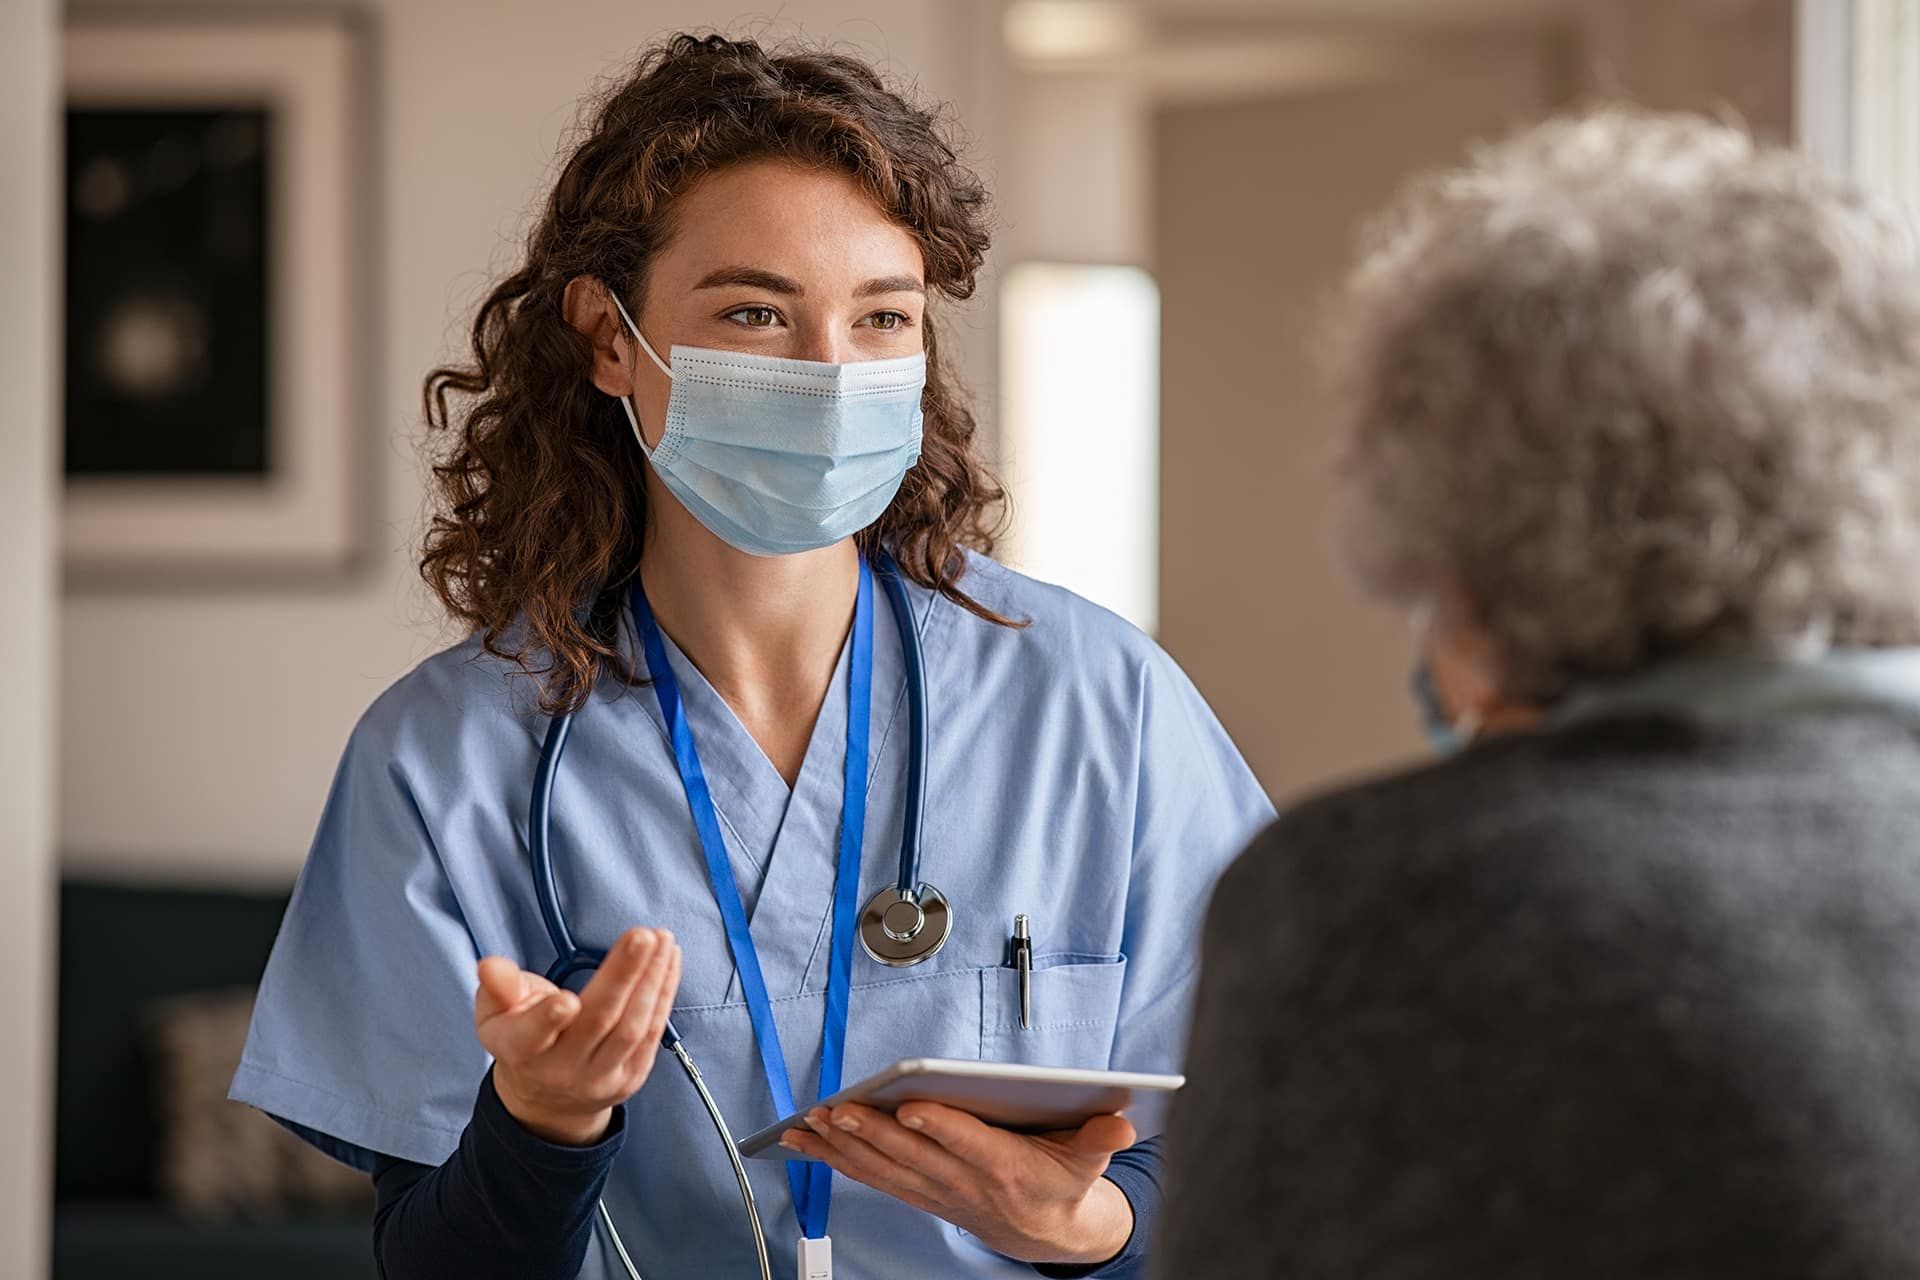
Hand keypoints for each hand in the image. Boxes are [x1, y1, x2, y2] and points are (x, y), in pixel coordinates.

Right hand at [473, 927, 682, 1146]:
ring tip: (662, 940)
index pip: (533, 1036)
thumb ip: (498, 988)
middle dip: (623, 975)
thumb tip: (489, 966)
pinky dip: (663, 993)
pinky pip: (653, 1032)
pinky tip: (668, 962)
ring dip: (652, 979)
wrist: (549, 1096)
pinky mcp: (631, 1076)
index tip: (568, 999)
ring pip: (632, 1027)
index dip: (548, 1019)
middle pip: (598, 1021)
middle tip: (642, 936)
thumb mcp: (496, 1014)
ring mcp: (600, 1077)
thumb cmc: (523, 1038)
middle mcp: (562, 1069)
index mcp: (521, 1050)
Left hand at [780, 1101, 1136, 1265]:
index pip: (968, 1144)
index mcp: (1006, 1166)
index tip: (911, 1106)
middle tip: (839, 1109)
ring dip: (844, 1147)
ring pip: (885, 1168)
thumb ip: (1101, 1137)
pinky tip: (810, 1142)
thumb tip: (1122, 1122)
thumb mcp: (1090, 1159)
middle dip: (872, 1133)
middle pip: (913, 1155)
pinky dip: (838, 1159)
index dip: (940, 1126)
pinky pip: (873, 1177)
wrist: (1046, 1232)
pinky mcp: (919, 1193)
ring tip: (810, 1124)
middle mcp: (965, 1182)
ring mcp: (937, 1191)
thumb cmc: (1062, 1182)